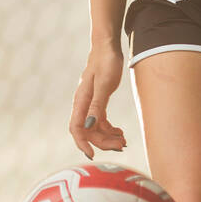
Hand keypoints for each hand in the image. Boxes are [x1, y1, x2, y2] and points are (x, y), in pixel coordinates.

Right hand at [69, 41, 126, 159]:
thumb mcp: (104, 84)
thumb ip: (97, 106)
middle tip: (122, 145)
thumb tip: (89, 126)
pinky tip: (120, 132)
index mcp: (81, 101)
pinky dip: (109, 129)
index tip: (93, 155)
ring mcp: (90, 103)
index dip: (82, 143)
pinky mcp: (98, 101)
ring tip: (124, 141)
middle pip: (88, 131)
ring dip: (108, 137)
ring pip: (95, 128)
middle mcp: (83, 104)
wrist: (107, 46)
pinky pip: (100, 121)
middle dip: (103, 142)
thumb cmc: (106, 62)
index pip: (76, 129)